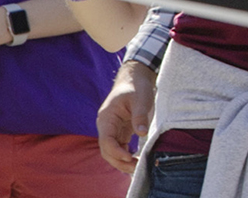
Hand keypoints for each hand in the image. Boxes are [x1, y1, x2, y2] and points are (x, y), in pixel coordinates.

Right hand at [96, 58, 155, 172]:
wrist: (135, 78)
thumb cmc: (136, 87)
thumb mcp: (141, 98)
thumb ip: (140, 116)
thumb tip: (141, 134)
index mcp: (107, 118)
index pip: (106, 140)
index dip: (116, 151)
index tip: (129, 156)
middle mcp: (106, 126)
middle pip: (107, 150)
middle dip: (119, 161)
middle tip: (135, 167)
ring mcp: (112, 130)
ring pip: (112, 151)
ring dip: (122, 161)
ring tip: (137, 167)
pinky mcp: (120, 131)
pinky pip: (120, 147)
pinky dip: (126, 155)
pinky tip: (136, 160)